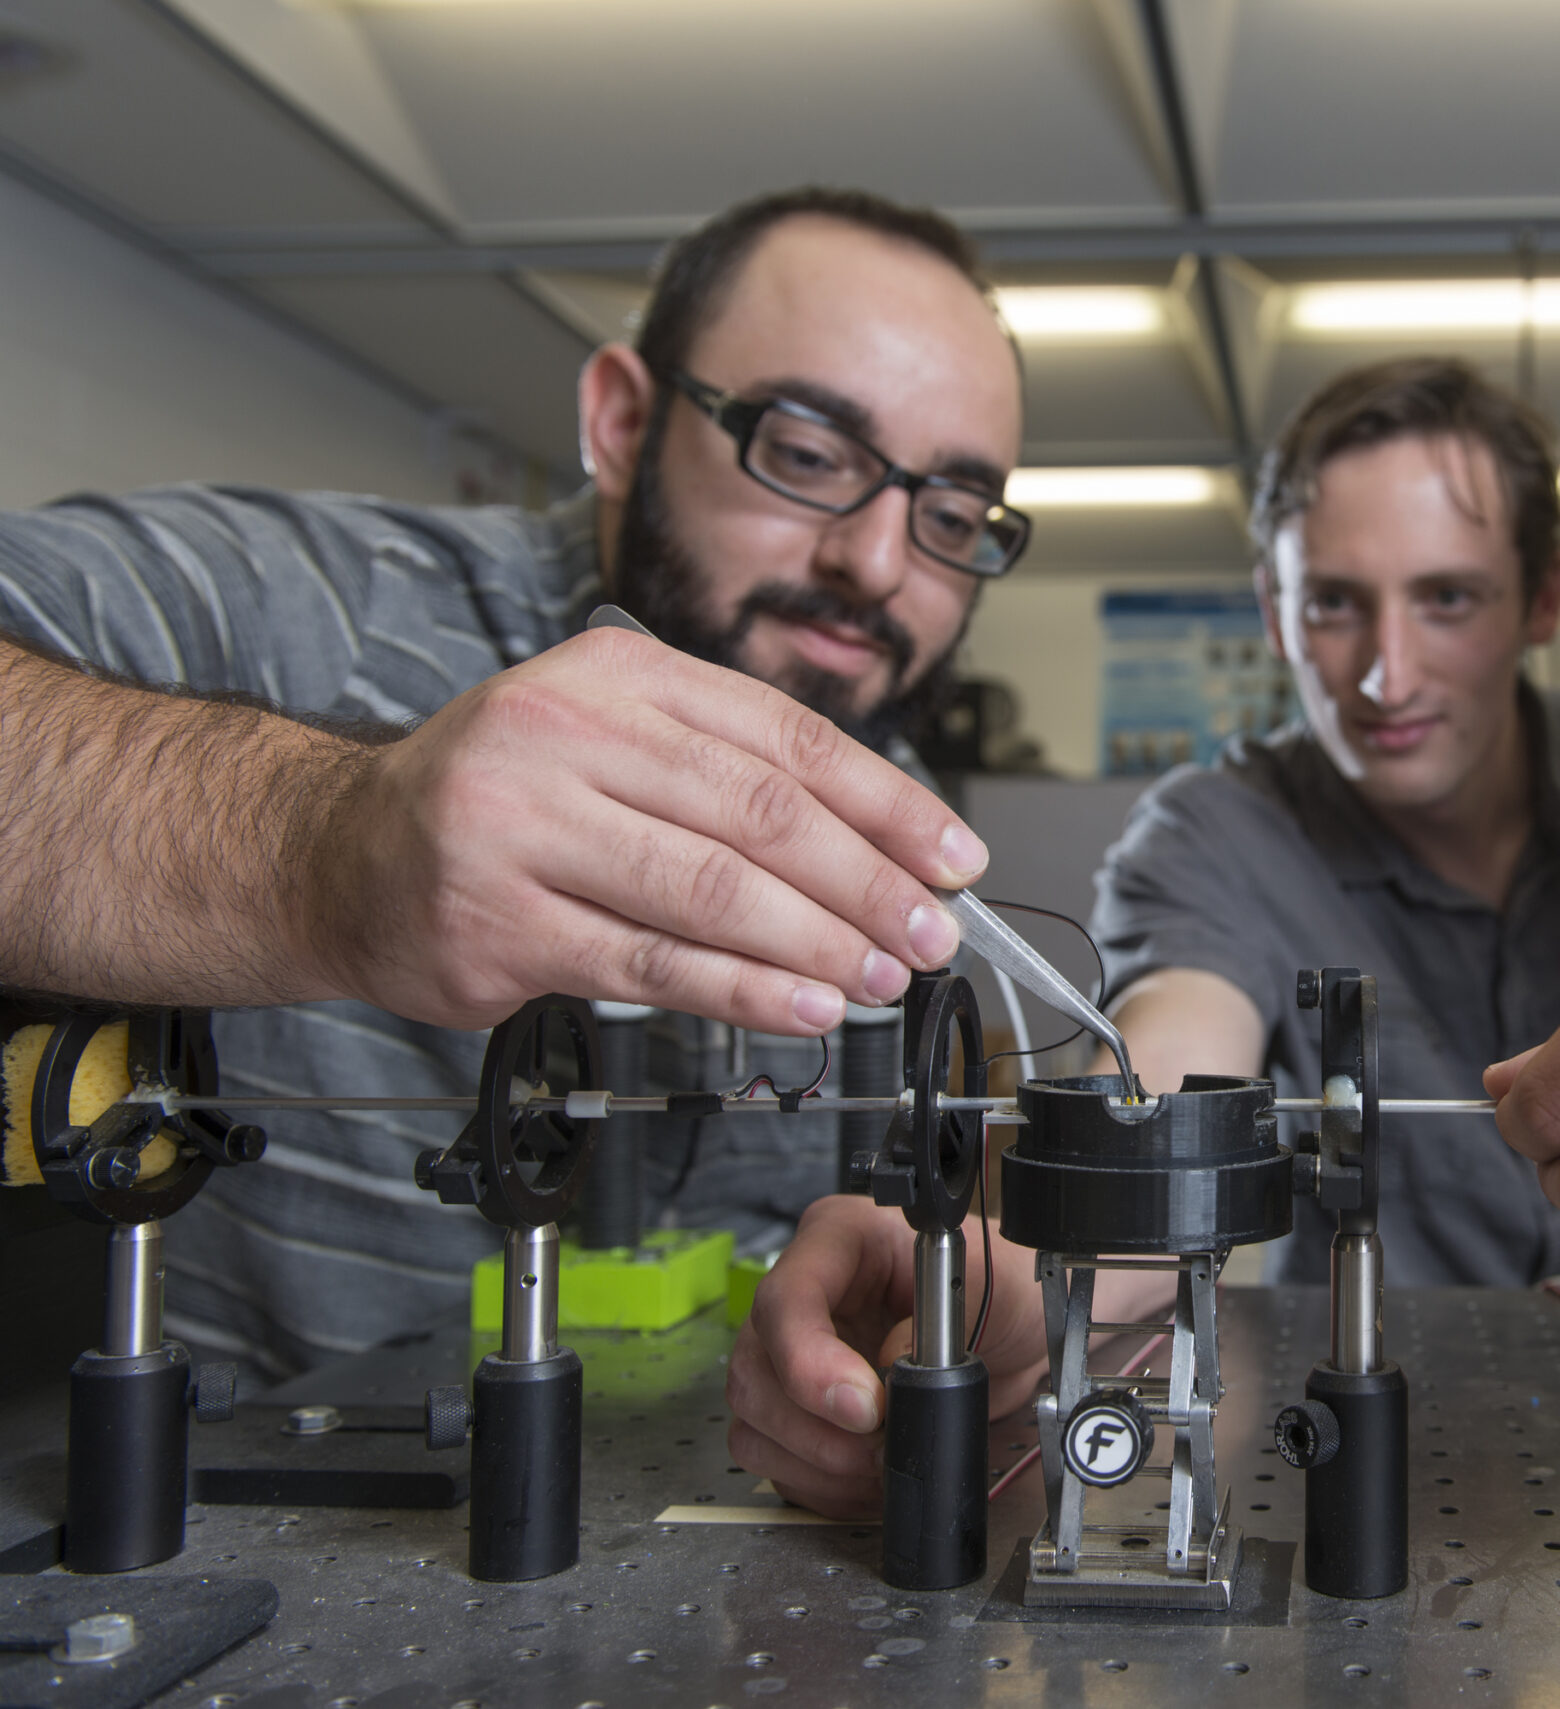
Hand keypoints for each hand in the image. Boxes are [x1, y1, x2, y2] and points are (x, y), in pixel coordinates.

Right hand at [296, 628, 985, 1032]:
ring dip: (819, 945)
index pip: (786, 738)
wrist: (340, 851)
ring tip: (883, 975)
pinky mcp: (499, 924)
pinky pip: (651, 965)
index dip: (887, 804)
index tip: (953, 857)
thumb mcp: (612, 734)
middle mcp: (566, 733)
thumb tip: (883, 843)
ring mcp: (523, 829)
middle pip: (760, 815)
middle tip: (933, 930)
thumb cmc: (502, 796)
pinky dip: (744, 991)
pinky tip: (804, 1004)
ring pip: (712, 893)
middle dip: (867, 882)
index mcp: (619, 673)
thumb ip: (730, 770)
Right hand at [726, 1194, 1050, 1518]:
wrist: (1015, 1339)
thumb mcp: (995, 1286)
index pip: (787, 1299)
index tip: (864, 1407)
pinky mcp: (798, 1411)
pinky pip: (775, 1461)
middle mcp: (806, 1296)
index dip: (811, 1363)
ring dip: (821, 1460)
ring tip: (882, 1455)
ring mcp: (793, 1356)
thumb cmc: (1002, 1291)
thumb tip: (889, 1366)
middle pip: (755, 1371)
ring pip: (755, 1422)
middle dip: (820, 1428)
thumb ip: (941, 1318)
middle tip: (881, 1441)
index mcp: (840, 1240)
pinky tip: (867, 1472)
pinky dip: (822, 1482)